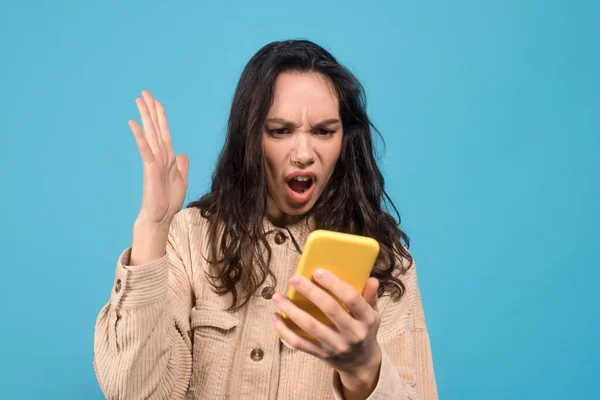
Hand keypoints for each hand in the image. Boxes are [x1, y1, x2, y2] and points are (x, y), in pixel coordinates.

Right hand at [129, 90, 188, 226]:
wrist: (160, 217)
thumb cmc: (168, 202)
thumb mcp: (181, 182)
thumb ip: (182, 167)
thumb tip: (182, 154)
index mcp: (168, 158)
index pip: (164, 132)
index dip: (161, 117)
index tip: (157, 102)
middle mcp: (160, 156)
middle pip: (155, 128)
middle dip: (151, 110)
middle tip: (144, 92)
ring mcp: (154, 161)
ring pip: (150, 134)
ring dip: (145, 117)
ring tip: (139, 100)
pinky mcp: (149, 169)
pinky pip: (145, 149)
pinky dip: (140, 136)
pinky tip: (133, 123)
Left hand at [271, 270, 381, 395]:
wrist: (361, 363)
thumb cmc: (364, 330)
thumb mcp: (373, 314)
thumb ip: (370, 296)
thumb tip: (372, 279)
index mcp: (366, 319)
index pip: (352, 298)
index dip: (335, 284)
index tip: (318, 271)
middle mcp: (352, 334)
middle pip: (330, 310)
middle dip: (311, 292)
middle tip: (294, 278)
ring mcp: (335, 346)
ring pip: (310, 327)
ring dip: (291, 310)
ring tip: (277, 296)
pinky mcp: (321, 354)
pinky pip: (299, 343)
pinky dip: (284, 330)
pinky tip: (276, 316)